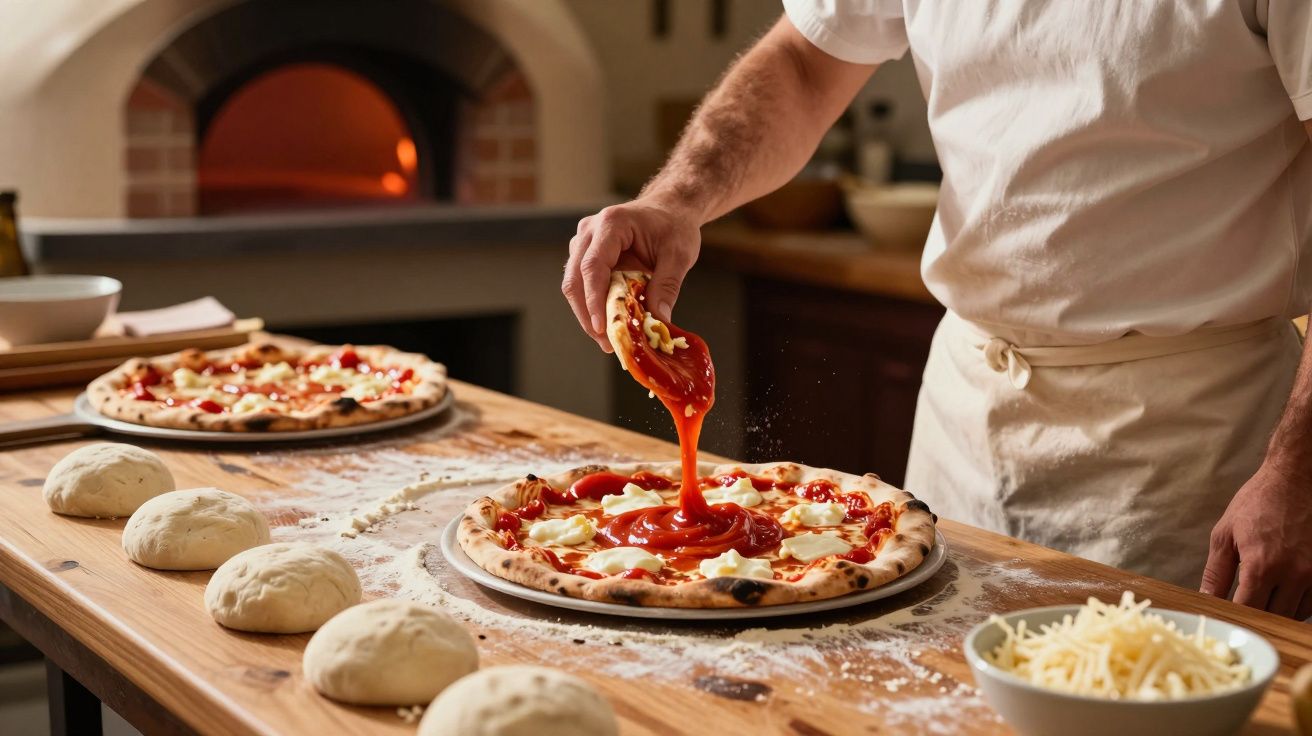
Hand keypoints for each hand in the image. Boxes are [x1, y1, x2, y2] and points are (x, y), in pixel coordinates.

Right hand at [561, 199, 700, 351]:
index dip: (593, 299)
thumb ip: (667, 286)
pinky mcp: (586, 254)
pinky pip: (582, 284)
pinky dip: (593, 305)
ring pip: (574, 284)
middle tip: (608, 344)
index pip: (593, 266)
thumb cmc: (674, 226)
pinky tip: (609, 323)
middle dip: (588, 315)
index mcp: (612, 224)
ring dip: (588, 313)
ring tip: (609, 340)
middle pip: (576, 278)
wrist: (669, 209)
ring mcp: (584, 242)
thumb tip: (658, 322)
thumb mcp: (679, 255)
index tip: (601, 327)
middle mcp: (590, 231)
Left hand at [1201, 460, 1311, 618]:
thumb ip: (1216, 572)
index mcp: (1262, 566)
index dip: (1234, 616)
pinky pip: (1311, 604)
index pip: (1246, 610)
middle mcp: (1293, 574)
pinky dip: (1296, 603)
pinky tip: (1282, 591)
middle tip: (1242, 607)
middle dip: (1255, 615)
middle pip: (1272, 616)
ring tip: (1263, 596)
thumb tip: (1208, 599)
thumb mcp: (1225, 534)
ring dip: (1277, 611)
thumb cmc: (1257, 504)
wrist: (1294, 481)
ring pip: (1294, 614)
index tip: (1225, 616)